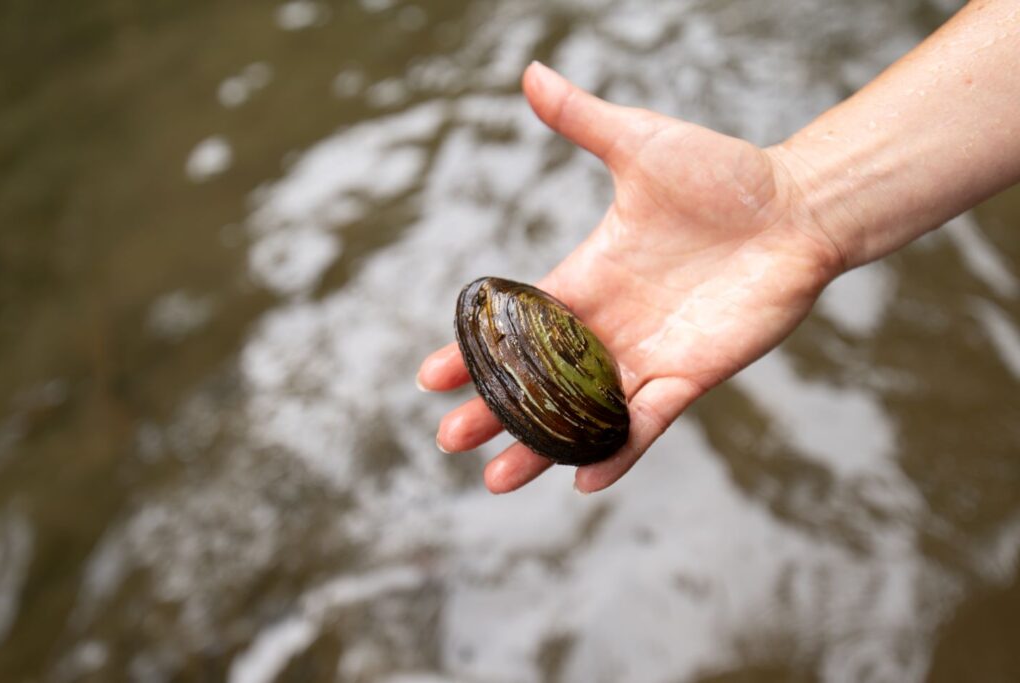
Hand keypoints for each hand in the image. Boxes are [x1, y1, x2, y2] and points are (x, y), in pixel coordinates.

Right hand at [418, 62, 842, 493]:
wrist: (797, 205)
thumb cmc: (722, 173)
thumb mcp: (639, 143)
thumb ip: (581, 120)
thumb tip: (529, 72)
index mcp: (588, 275)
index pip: (517, 323)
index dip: (473, 351)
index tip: (430, 375)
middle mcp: (610, 323)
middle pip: (540, 379)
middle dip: (495, 410)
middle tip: (450, 440)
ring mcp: (649, 353)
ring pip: (585, 412)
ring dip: (543, 446)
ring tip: (498, 479)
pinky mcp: (692, 373)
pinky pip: (648, 421)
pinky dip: (617, 451)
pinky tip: (582, 480)